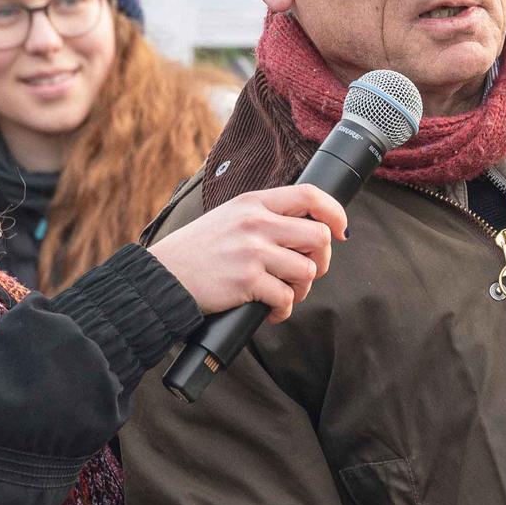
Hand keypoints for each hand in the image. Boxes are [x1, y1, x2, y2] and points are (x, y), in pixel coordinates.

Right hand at [150, 184, 347, 321]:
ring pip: (307, 270)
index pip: (309, 194)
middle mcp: (256, 223)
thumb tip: (307, 230)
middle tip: (304, 272)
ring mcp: (252, 251)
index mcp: (253, 203)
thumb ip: (264, 217)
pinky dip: (283, 310)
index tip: (341, 230)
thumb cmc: (198, 251)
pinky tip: (270, 310)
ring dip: (300, 289)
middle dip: (321, 260)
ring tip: (282, 293)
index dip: (334, 212)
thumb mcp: (230, 217)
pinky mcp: (247, 281)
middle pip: (318, 236)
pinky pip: (286, 298)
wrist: (164, 276)